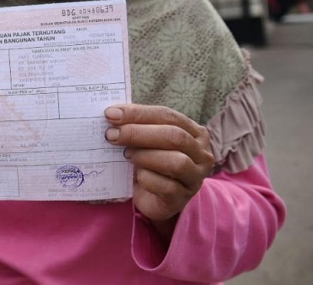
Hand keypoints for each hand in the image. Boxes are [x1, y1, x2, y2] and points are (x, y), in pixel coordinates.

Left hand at [105, 104, 214, 225]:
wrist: (152, 197)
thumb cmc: (149, 162)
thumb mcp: (146, 141)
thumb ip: (136, 126)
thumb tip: (112, 114)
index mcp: (194, 132)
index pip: (167, 116)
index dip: (139, 113)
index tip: (111, 114)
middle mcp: (201, 154)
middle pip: (174, 137)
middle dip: (138, 133)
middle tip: (112, 135)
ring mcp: (195, 178)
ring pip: (176, 162)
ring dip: (145, 156)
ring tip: (126, 155)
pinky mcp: (182, 198)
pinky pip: (166, 187)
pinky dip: (146, 179)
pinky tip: (136, 176)